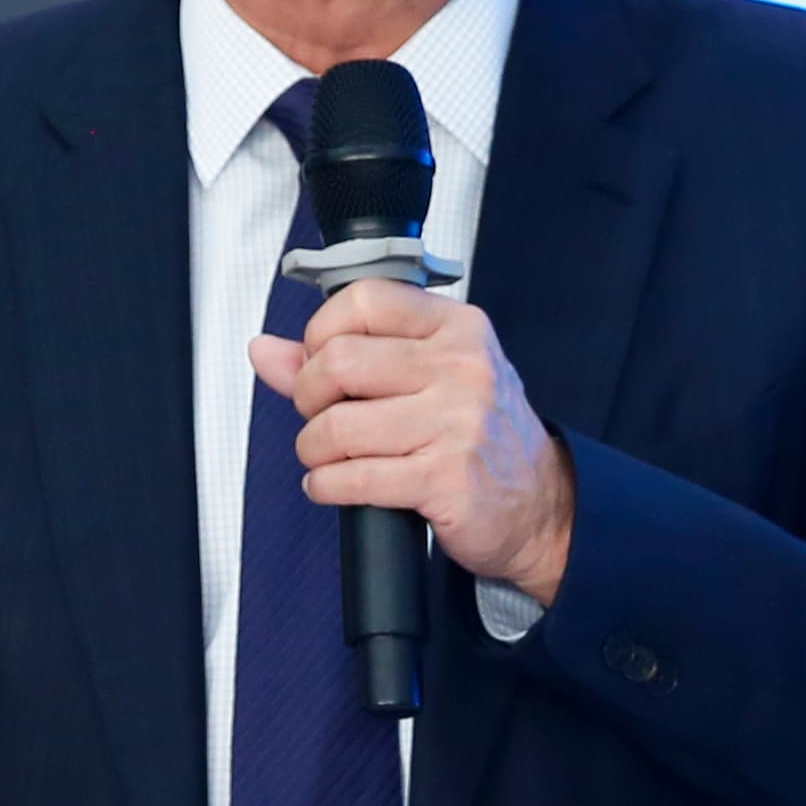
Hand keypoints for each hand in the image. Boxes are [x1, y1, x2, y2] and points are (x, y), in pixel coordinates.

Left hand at [253, 280, 576, 606]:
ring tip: (327, 457)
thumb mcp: (426, 376)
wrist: (540, 505)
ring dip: (314, 449)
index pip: (364, 299)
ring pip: (338, 426)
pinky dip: (326, 486)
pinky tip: (334, 485)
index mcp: (456, 328)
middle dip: (308, 396)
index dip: (322, 332)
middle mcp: (462, 368)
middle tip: (321, 414)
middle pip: (338, 363)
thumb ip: (342, 356)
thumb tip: (265, 350)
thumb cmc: (480, 436)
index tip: (320, 359)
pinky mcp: (446, 480)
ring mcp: (457, 424)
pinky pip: (353, 479)